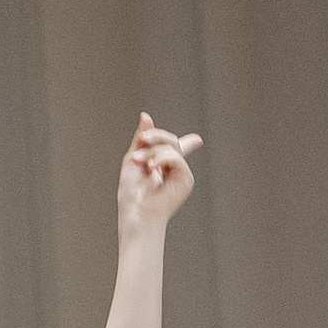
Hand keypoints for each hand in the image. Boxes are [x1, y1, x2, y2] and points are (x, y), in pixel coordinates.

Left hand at [116, 112, 200, 238]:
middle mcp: (173, 170)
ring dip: (152, 150)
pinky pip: (177, 158)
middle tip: (143, 139)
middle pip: (171, 141)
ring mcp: (181, 174)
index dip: (187, 143)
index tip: (196, 139)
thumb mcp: (133, 159)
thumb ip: (142, 139)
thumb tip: (146, 115)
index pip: (176, 150)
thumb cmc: (131, 193)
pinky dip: (161, 158)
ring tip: (138, 160)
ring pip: (173, 147)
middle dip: (156, 135)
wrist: (136, 212)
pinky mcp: (186, 180)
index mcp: (161, 166)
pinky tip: (151, 167)